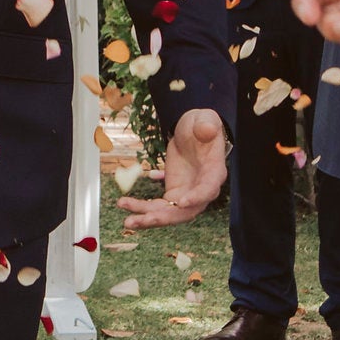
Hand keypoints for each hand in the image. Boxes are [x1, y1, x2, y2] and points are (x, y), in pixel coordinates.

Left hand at [123, 107, 228, 229]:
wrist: (192, 133)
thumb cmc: (201, 125)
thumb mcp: (204, 119)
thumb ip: (206, 125)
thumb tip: (208, 129)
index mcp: (214, 172)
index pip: (208, 189)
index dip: (196, 198)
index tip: (181, 202)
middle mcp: (202, 189)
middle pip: (185, 211)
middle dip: (162, 218)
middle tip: (140, 220)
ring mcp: (187, 194)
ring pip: (169, 213)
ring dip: (148, 217)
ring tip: (127, 221)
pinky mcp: (173, 193)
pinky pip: (158, 206)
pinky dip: (142, 207)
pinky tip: (125, 202)